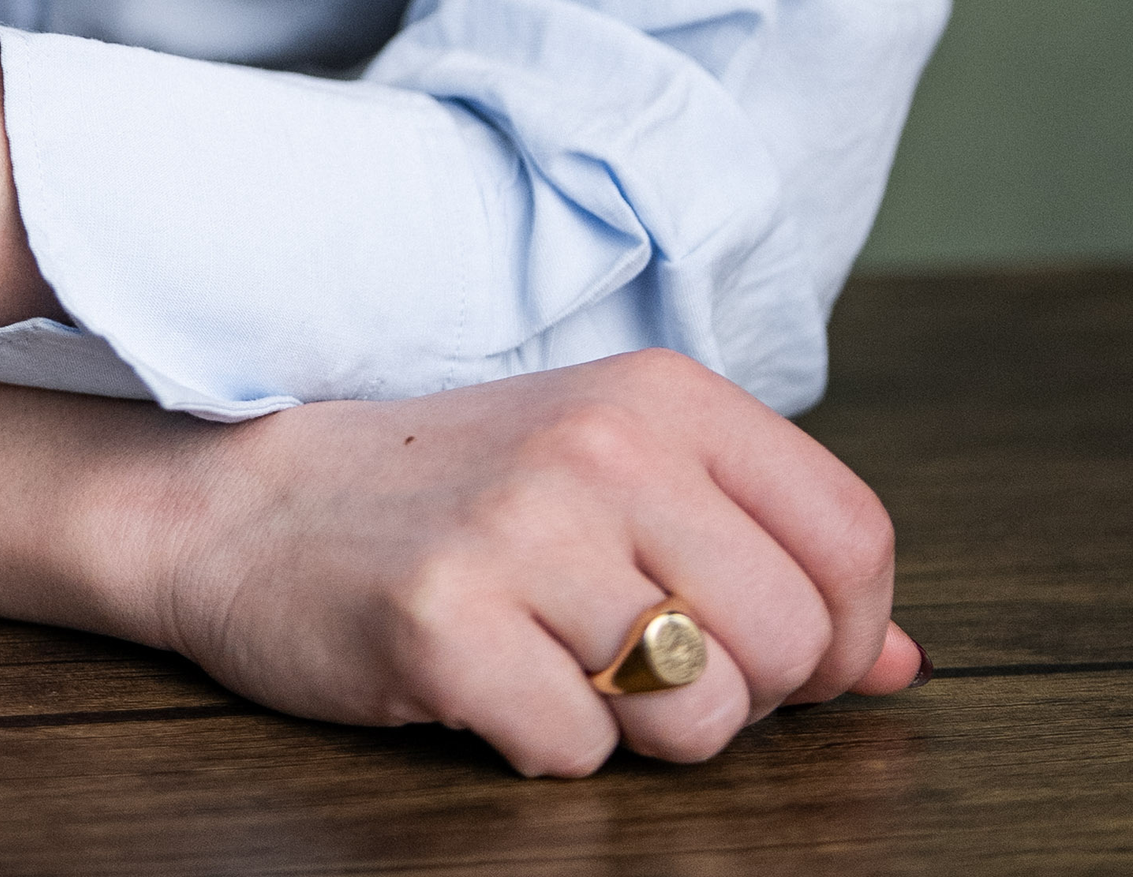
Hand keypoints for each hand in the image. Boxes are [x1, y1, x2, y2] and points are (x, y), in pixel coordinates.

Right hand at [159, 347, 917, 775]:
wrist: (247, 499)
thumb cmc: (454, 494)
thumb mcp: (619, 478)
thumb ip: (768, 556)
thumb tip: (903, 663)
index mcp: (662, 396)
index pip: (855, 539)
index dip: (840, 634)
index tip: (767, 651)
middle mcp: (602, 445)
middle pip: (792, 645)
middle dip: (736, 697)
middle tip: (639, 664)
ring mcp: (519, 530)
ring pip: (698, 715)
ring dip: (638, 731)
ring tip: (557, 663)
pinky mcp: (443, 622)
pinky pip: (578, 756)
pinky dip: (541, 747)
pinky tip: (487, 679)